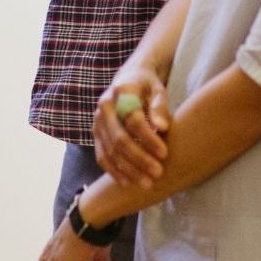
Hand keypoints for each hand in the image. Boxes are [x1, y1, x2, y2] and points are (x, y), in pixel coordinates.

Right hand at [94, 62, 171, 188]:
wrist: (129, 77)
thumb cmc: (148, 86)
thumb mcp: (158, 90)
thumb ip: (160, 107)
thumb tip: (162, 127)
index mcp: (122, 92)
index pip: (134, 120)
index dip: (149, 138)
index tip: (165, 153)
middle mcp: (105, 106)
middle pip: (120, 138)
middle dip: (139, 159)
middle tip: (158, 173)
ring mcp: (97, 120)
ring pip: (110, 150)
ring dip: (128, 169)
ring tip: (147, 183)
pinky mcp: (95, 132)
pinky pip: (101, 155)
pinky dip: (113, 171)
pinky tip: (127, 183)